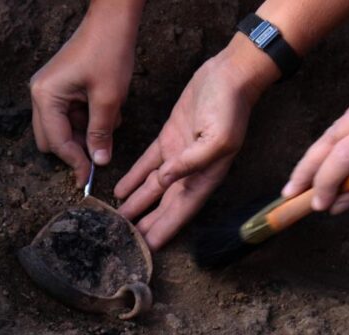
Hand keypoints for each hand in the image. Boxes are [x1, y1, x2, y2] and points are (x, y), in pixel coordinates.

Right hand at [29, 1, 142, 186]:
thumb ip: (101, 133)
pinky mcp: (60, 86)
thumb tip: (99, 162)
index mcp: (45, 96)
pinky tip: (106, 109)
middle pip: (51, 139)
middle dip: (74, 149)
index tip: (89, 178)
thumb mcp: (109, 99)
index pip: (56, 142)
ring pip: (62, 128)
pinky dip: (87, 119)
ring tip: (109, 119)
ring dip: (84, 132)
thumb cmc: (109, 53)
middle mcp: (40, 94)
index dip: (74, 162)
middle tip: (98, 155)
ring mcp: (49, 89)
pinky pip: (69, 114)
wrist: (113, 21)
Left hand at [114, 34, 278, 249]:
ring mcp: (178, 154)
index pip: (182, 210)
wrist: (229, 74)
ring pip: (154, 186)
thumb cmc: (230, 107)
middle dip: (148, 222)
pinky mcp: (169, 138)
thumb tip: (166, 181)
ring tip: (119, 218)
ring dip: (138, 202)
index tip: (149, 246)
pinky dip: (134, 177)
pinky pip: (148, 163)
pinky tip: (121, 189)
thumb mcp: (218, 138)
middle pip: (166, 204)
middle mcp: (192, 170)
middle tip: (127, 238)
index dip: (166, 228)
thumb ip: (192, 162)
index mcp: (206, 175)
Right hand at [282, 66, 348, 213]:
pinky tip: (333, 159)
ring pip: (340, 123)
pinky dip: (343, 137)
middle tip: (290, 193)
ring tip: (305, 180)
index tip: (315, 204)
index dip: (325, 182)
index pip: (347, 153)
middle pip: (334, 135)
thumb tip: (339, 204)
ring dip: (322, 153)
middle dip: (309, 167)